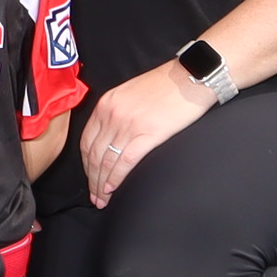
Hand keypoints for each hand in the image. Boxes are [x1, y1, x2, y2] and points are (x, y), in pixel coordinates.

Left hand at [77, 61, 213, 204]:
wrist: (191, 76)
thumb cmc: (166, 85)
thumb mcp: (130, 94)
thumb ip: (117, 113)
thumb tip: (111, 136)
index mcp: (106, 103)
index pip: (87, 141)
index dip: (86, 164)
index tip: (89, 179)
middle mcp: (112, 114)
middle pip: (94, 154)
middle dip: (92, 179)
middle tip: (94, 197)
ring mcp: (128, 124)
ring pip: (106, 161)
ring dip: (102, 184)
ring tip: (102, 200)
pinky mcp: (148, 133)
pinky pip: (125, 161)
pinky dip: (116, 178)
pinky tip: (113, 189)